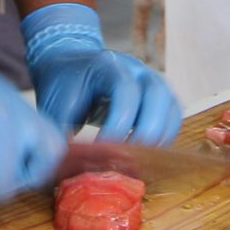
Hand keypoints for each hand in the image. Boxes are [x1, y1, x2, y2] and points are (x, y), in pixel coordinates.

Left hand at [22, 3, 183, 144]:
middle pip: (157, 95)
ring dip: (159, 135)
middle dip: (145, 131)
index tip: (103, 148)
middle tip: (127, 157)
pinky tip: (148, 152)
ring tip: (139, 158)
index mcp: (108, 65)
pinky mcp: (159, 94)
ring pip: (171, 105)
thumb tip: (69, 165)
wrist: (72, 64)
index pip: (125, 90)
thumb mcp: (56, 105)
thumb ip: (63, 132)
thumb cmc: (64, 86)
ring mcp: (152, 79)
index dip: (119, 122)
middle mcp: (136, 69)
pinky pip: (174, 114)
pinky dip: (166, 135)